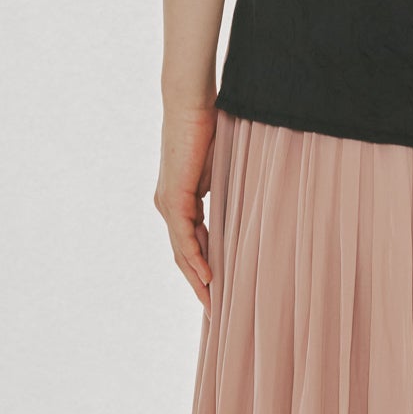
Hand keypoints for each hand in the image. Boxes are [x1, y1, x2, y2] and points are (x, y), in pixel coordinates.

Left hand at [154, 102, 216, 315]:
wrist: (190, 103)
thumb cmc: (208, 126)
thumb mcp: (220, 167)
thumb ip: (224, 189)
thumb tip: (243, 203)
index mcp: (180, 199)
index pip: (191, 242)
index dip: (204, 266)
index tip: (219, 288)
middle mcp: (169, 205)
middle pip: (184, 255)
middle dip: (199, 284)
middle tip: (215, 310)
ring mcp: (168, 203)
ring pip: (182, 252)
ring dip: (197, 279)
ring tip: (213, 303)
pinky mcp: (173, 198)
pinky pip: (184, 238)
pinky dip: (195, 259)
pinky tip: (207, 277)